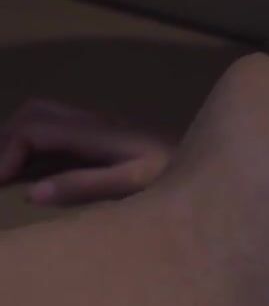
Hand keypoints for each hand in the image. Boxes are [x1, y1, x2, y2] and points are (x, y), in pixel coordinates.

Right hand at [0, 98, 174, 205]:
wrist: (210, 166)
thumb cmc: (175, 174)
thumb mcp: (133, 182)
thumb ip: (86, 186)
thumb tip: (32, 193)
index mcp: (96, 132)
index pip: (33, 128)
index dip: (5, 152)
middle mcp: (92, 122)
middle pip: (33, 112)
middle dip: (4, 139)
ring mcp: (97, 126)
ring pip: (42, 116)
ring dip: (14, 138)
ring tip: (3, 173)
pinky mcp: (102, 136)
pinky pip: (55, 129)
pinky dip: (30, 144)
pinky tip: (26, 171)